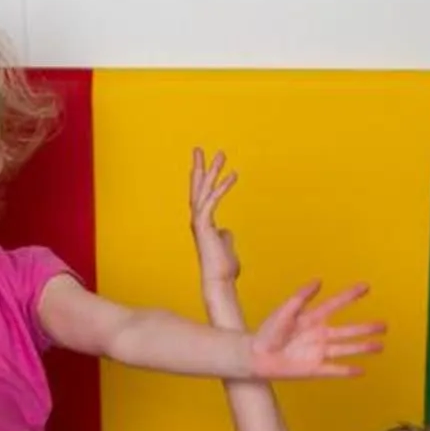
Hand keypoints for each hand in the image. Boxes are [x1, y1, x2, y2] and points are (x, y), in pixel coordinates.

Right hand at [189, 148, 241, 290]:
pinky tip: (232, 176)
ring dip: (212, 172)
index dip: (202, 178)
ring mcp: (200, 223)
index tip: (204, 162)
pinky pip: (213, 202)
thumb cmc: (223, 269)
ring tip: (220, 155)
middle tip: (200, 148)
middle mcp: (198, 220)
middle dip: (199, 167)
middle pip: (197, 188)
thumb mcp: (226, 247)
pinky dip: (222, 188)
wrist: (218, 282)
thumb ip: (225, 236)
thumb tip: (226, 230)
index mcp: (202, 223)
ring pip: (204, 191)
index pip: (201, 195)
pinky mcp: (205, 227)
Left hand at [248, 282, 388, 380]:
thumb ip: (302, 297)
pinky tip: (361, 371)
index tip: (366, 287)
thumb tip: (319, 281)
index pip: (335, 305)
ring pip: (346, 349)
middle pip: (348, 330)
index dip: (350, 296)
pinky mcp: (314, 369)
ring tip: (380, 346)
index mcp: (313, 318)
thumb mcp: (285, 310)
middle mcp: (320, 335)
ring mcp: (319, 352)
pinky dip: (347, 371)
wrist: (256, 356)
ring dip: (363, 348)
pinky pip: (334, 370)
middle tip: (385, 325)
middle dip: (366, 328)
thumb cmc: (268, 332)